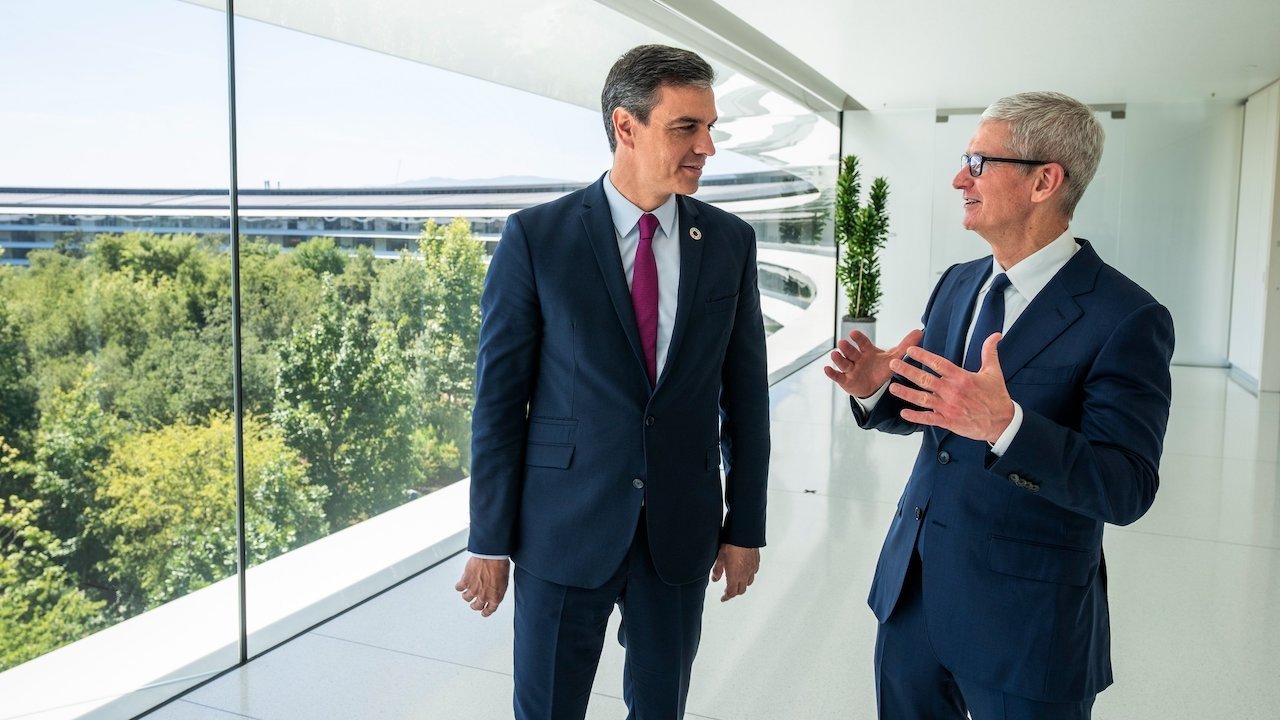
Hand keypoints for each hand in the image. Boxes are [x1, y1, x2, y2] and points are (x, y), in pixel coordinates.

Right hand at [455, 557, 510, 616]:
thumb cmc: (500, 564)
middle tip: (474, 604)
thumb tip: (495, 588)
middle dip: (475, 606)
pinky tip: (460, 585)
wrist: (492, 556)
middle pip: (476, 606)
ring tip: (467, 592)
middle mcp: (484, 595)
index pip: (489, 610)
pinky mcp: (465, 581)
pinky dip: (459, 586)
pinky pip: (459, 588)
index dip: (486, 612)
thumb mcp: (504, 580)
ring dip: (467, 596)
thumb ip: (498, 588)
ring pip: (466, 598)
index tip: (483, 613)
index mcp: (496, 596)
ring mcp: (473, 589)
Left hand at [711, 544, 759, 601]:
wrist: (744, 534)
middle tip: (728, 590)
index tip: (723, 598)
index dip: (726, 597)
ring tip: (737, 582)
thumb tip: (715, 578)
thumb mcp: (719, 557)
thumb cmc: (731, 544)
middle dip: (734, 592)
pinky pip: (754, 572)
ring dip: (743, 584)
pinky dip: (749, 575)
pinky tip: (745, 571)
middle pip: (741, 590)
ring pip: (749, 582)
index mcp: (734, 576)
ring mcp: (752, 569)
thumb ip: (717, 570)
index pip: (731, 593)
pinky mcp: (756, 562)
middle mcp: (745, 575)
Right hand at [824, 329, 924, 398]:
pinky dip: (831, 373)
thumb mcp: (894, 357)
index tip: (853, 333)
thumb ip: (905, 345)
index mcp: (867, 351)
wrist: (875, 386)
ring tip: (835, 354)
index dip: (858, 338)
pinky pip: (837, 376)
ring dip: (838, 358)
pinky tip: (827, 368)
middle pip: (850, 352)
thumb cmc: (882, 368)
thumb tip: (920, 331)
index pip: (862, 343)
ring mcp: (850, 369)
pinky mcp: (845, 380)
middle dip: (846, 348)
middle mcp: (857, 358)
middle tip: (843, 343)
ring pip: (842, 362)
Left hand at [886, 333, 1014, 442]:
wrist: (1002, 422)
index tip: (909, 350)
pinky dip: (916, 417)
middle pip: (925, 379)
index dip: (923, 356)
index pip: (938, 364)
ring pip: (923, 399)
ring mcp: (949, 407)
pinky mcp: (948, 421)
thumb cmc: (997, 397)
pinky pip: (929, 419)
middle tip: (893, 365)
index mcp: (961, 378)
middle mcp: (952, 391)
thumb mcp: (994, 372)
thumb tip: (995, 334)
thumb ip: (989, 352)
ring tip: (892, 388)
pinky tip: (904, 413)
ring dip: (906, 393)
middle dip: (907, 371)